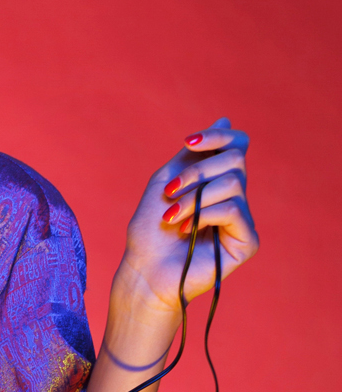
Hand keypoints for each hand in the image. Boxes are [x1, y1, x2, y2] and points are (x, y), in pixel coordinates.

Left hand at [116, 119, 258, 318]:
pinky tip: (187, 231)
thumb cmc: (149, 233)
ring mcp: (242, 220)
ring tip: (171, 218)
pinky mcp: (246, 241)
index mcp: (217, 182)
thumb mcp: (166, 182)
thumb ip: (193, 154)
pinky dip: (206, 215)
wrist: (144, 272)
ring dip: (194, 197)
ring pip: (234, 183)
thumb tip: (226, 119)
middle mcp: (234, 198)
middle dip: (197, 171)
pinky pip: (234, 209)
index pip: (237, 145)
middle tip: (170, 191)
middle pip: (235, 159)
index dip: (218, 136)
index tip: (189, 141)